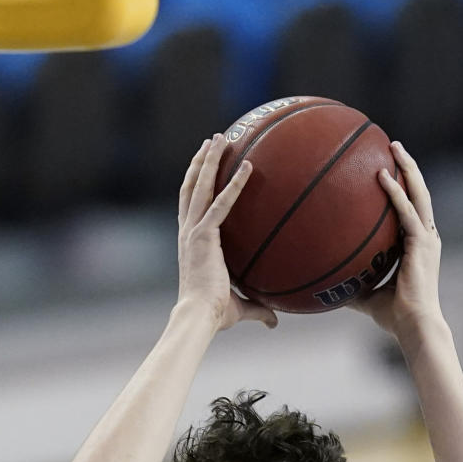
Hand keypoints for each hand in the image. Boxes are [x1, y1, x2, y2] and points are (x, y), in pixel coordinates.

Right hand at [177, 134, 277, 332]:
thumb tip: (275, 322)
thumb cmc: (214, 315)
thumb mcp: (240, 308)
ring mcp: (193, 232)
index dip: (196, 184)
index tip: (202, 166)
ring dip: (209, 160)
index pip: (191, 207)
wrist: (199, 317)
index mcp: (190, 243)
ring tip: (219, 138)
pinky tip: (248, 166)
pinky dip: (234, 183)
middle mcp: (187, 232)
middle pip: (191, 188)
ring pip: (200, 186)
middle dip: (200, 162)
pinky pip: (221, 203)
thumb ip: (258, 309)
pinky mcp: (203, 235)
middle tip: (211, 142)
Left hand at [361, 141, 442, 341]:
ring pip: (419, 194)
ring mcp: (427, 239)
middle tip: (393, 146)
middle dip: (408, 167)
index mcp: (419, 246)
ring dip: (407, 168)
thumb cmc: (395, 317)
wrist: (414, 326)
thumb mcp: (368, 298)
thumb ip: (353, 288)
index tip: (391, 170)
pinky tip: (382, 176)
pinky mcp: (422, 244)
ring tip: (393, 147)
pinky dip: (395, 192)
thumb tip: (327, 289)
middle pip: (420, 193)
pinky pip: (406, 212)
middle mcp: (427, 238)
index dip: (405, 188)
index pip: (413, 210)